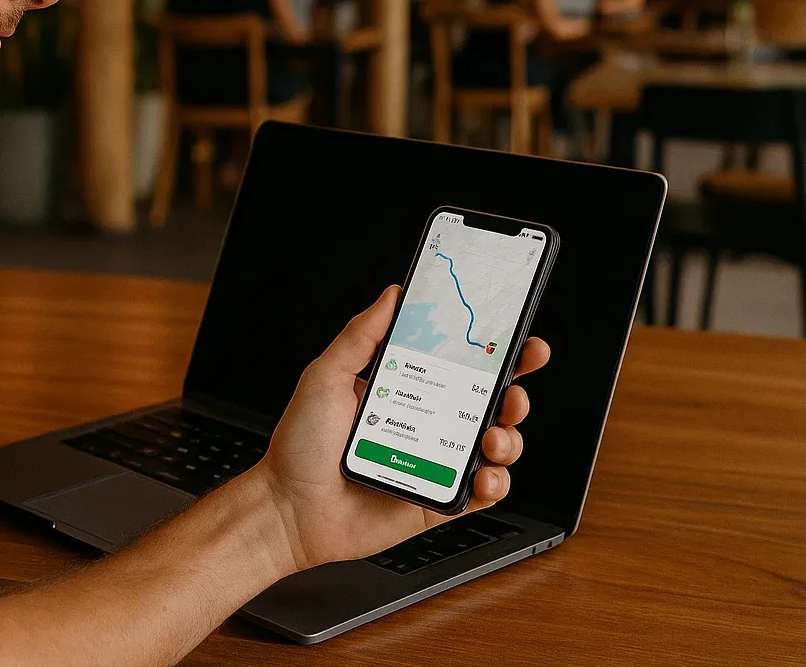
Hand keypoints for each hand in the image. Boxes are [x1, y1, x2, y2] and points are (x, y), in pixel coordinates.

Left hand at [253, 284, 549, 573]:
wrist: (288, 510)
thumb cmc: (299, 445)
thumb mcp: (326, 376)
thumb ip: (361, 335)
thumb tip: (392, 295)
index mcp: (404, 389)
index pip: (459, 364)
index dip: (494, 351)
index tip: (517, 339)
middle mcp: (425, 424)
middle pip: (489, 403)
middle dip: (516, 393)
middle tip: (514, 391)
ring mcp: (435, 463)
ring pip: (495, 446)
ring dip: (509, 438)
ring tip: (493, 438)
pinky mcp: (438, 502)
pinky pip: (483, 493)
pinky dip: (495, 483)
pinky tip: (483, 475)